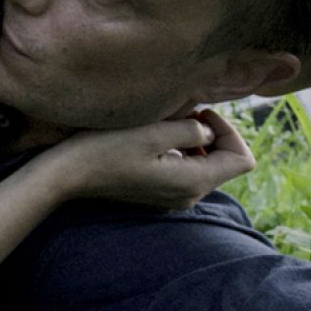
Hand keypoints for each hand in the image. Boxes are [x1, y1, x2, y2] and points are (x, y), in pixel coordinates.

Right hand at [45, 109, 255, 209]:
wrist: (68, 175)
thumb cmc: (106, 149)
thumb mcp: (152, 131)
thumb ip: (191, 129)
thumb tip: (207, 130)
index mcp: (193, 181)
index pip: (242, 159)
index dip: (230, 131)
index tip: (200, 114)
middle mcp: (189, 195)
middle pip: (226, 162)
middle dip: (211, 134)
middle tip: (182, 114)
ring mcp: (173, 197)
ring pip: (205, 165)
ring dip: (193, 141)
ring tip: (164, 124)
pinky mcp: (158, 193)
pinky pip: (185, 170)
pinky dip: (178, 151)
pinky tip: (151, 140)